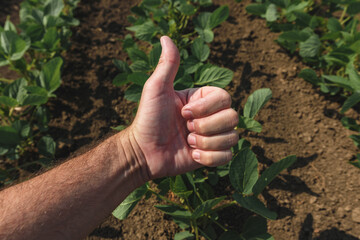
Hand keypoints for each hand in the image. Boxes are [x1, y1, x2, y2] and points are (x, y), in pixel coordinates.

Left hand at [129, 36, 238, 179]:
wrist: (144, 152)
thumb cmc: (148, 119)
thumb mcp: (156, 89)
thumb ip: (167, 64)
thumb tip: (166, 37)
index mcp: (202, 99)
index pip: (225, 97)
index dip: (206, 108)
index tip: (184, 113)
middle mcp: (211, 116)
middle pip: (233, 117)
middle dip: (206, 127)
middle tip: (186, 129)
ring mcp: (213, 136)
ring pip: (232, 137)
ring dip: (206, 143)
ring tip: (187, 142)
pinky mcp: (213, 155)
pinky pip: (227, 156)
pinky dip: (209, 158)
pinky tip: (192, 155)